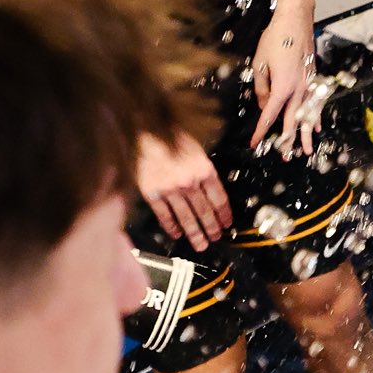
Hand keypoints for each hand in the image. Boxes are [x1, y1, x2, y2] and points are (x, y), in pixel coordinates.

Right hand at [137, 132, 233, 252]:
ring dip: (195, 233)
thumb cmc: (171, 134)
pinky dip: (171, 226)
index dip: (224, 214)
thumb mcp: (196, 149)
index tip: (227, 224)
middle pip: (204, 212)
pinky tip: (177, 234)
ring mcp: (170, 190)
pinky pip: (164, 214)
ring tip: (201, 244)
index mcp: (204, 170)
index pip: (219, 199)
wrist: (145, 128)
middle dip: (212, 228)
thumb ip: (204, 169)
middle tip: (215, 238)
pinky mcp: (152, 193)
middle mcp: (189, 182)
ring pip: (186, 217)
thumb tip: (211, 188)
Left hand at [249, 2, 317, 154]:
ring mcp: (309, 84)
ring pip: (307, 115)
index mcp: (282, 87)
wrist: (296, 19)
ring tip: (307, 151)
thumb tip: (264, 105)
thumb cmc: (276, 37)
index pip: (269, 116)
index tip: (255, 143)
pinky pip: (315, 103)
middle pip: (292, 121)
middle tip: (285, 157)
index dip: (261, 131)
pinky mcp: (313, 78)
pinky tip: (317, 127)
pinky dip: (316, 117)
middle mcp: (298, 89)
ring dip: (306, 134)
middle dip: (288, 140)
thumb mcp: (259, 63)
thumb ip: (261, 88)